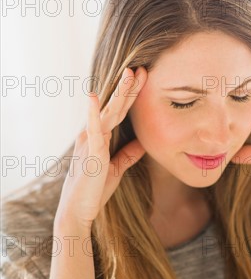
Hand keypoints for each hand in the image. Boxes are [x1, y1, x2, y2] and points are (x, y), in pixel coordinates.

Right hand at [55, 67, 147, 230]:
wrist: (79, 210)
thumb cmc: (95, 190)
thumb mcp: (117, 169)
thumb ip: (128, 154)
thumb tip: (143, 142)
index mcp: (100, 137)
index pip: (119, 112)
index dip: (130, 96)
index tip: (144, 79)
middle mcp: (93, 135)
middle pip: (114, 107)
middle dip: (128, 88)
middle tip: (141, 68)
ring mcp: (90, 142)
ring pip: (107, 113)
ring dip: (119, 93)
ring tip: (130, 73)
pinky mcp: (90, 154)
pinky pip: (93, 131)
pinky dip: (93, 114)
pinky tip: (93, 97)